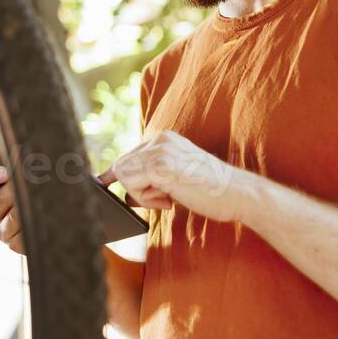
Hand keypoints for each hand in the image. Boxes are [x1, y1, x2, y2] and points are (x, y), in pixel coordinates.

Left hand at [97, 130, 237, 221]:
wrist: (237, 193)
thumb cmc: (210, 191)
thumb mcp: (176, 178)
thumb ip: (151, 178)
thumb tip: (122, 192)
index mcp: (164, 139)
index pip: (129, 157)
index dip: (120, 176)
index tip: (101, 183)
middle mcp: (159, 139)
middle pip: (122, 166)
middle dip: (135, 188)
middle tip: (164, 197)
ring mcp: (159, 150)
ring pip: (124, 175)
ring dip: (142, 195)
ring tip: (170, 197)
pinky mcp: (160, 166)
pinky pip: (132, 185)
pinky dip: (146, 199)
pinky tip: (171, 198)